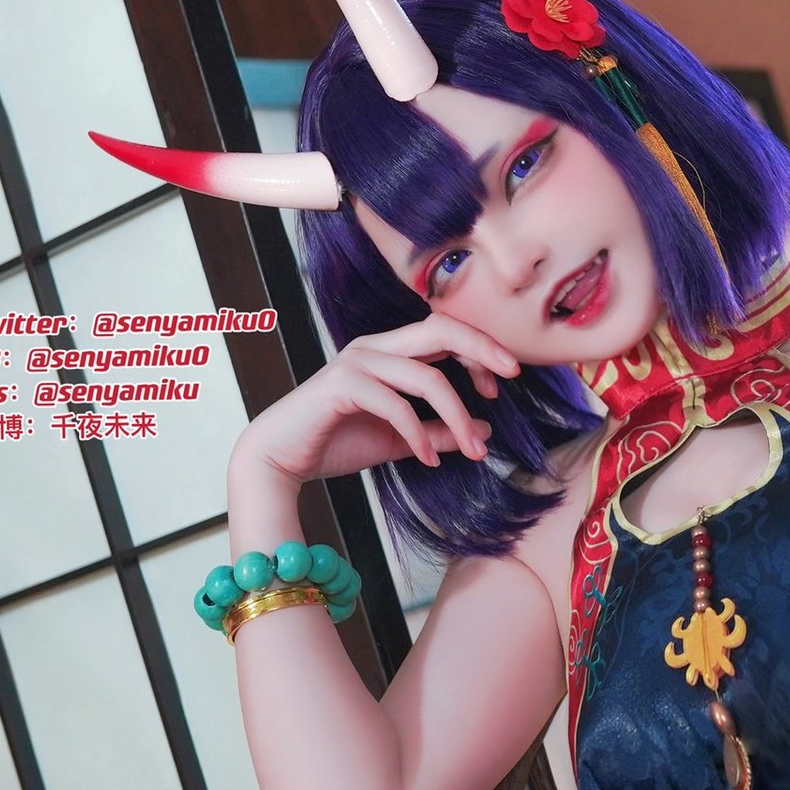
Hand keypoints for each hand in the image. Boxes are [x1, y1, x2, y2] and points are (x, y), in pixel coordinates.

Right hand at [233, 312, 520, 485]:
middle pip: (440, 329)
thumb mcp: (400, 440)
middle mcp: (374, 347)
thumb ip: (438, 432)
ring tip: (473, 451)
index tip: (505, 382)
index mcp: (389, 352)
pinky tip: (430, 460)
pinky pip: (396, 405)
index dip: (480, 350)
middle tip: (512, 376)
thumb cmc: (335, 443)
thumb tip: (484, 430)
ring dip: (457, 416)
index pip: (445, 332)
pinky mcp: (341, 385)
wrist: (277, 459)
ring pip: (427, 376)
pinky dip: (419, 434)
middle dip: (481, 348)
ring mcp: (356, 362)